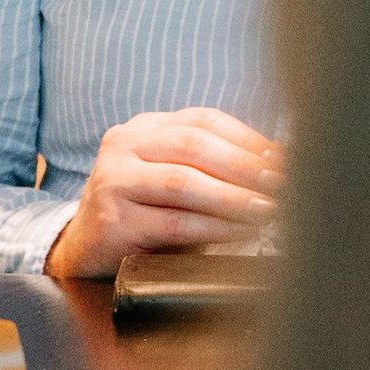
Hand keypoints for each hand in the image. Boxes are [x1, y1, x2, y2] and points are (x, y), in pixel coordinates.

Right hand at [43, 110, 282, 281]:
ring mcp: (112, 180)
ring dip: (233, 197)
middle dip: (245, 166)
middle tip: (282, 184)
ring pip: (183, 182)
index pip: (203, 120)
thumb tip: (280, 164)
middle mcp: (123, 145)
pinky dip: (213, 228)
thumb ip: (213, 168)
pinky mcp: (112, 220)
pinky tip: (240, 232)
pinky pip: (173, 223)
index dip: (248, 138)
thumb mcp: (174, 179)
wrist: (86, 250)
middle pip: (193, 144)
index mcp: (143, 128)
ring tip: (267, 209)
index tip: (284, 159)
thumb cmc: (144, 215)